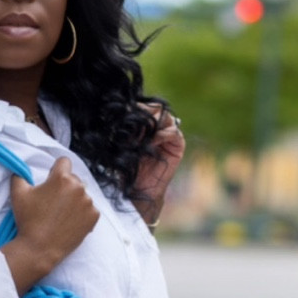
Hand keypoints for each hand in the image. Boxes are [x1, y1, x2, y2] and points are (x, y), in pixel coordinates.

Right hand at [2, 157, 99, 296]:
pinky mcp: (93, 217)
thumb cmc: (28, 221)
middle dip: (65, 188)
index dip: (56, 170)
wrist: (39, 250)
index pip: (64, 162)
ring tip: (61, 216)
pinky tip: (70, 223)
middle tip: (53, 204)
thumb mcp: (18, 194)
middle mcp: (78, 187)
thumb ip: (19, 176)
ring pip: (82, 195)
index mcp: (61, 178)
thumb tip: (21, 170)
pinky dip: (82, 215)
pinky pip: (90, 210)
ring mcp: (88, 202)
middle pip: (73, 179)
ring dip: (74, 201)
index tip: (52, 181)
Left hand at [133, 105, 184, 224]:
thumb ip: (125, 130)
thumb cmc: (127, 169)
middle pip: (156, 108)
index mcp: (145, 124)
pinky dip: (162, 134)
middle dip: (144, 112)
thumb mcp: (122, 146)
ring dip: (152, 122)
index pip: (143, 107)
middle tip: (132, 119)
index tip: (124, 112)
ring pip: (165, 116)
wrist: (136, 190)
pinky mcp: (178, 145)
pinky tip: (152, 141)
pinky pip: (173, 132)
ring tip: (140, 133)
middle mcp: (158, 127)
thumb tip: (120, 112)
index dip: (135, 108)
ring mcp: (169, 135)